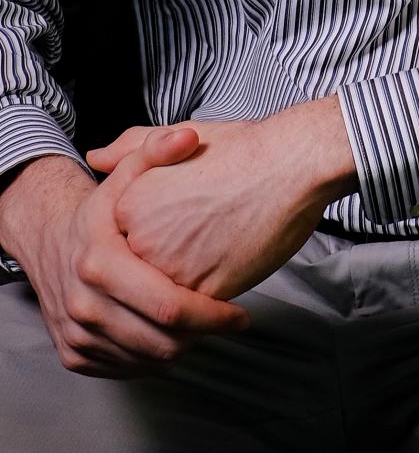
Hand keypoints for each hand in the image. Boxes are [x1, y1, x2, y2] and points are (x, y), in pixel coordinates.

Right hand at [0, 145, 248, 376]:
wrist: (47, 242)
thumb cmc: (98, 213)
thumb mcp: (124, 177)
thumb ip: (157, 151)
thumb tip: (188, 138)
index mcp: (100, 263)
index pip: (169, 306)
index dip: (213, 315)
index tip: (241, 314)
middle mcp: (84, 304)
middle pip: (162, 341)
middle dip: (202, 334)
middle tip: (227, 321)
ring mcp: (77, 334)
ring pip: (148, 359)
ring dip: (182, 346)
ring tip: (202, 323)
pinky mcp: (74, 355)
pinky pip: (127, 369)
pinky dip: (154, 357)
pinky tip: (171, 333)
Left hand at [91, 100, 356, 302]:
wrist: (289, 164)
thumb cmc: (241, 150)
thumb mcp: (176, 139)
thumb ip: (130, 150)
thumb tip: (96, 158)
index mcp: (126, 207)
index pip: (129, 244)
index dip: (162, 236)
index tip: (187, 222)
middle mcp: (140, 243)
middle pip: (146, 273)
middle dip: (173, 267)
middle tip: (207, 238)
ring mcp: (170, 272)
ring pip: (169, 299)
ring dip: (191, 290)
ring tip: (221, 252)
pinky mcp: (203, 295)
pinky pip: (198, 313)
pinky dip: (214, 301)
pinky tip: (235, 267)